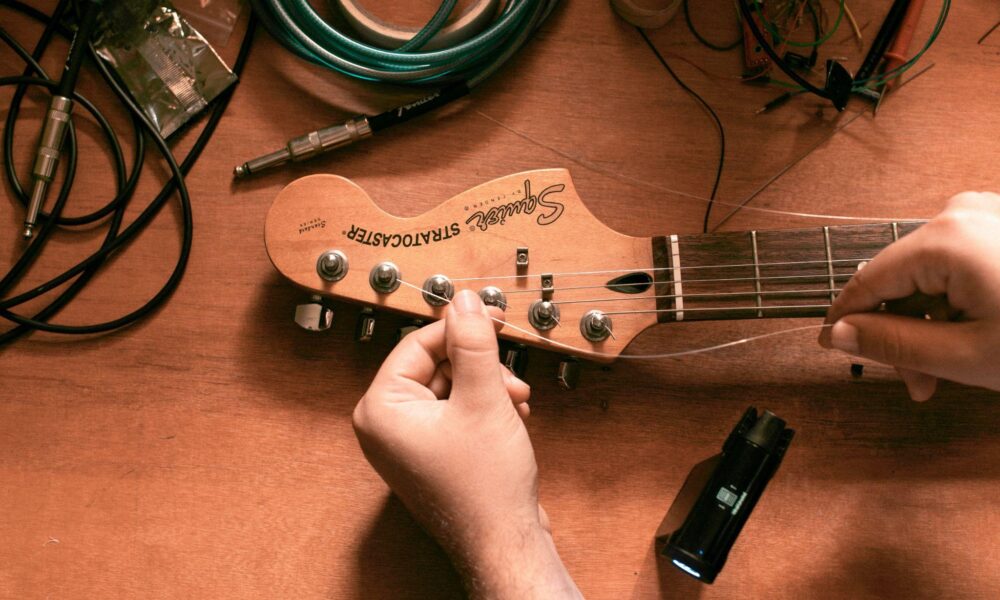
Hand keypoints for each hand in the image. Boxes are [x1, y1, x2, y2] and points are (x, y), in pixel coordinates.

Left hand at [353, 290, 581, 598]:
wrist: (503, 544)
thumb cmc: (484, 488)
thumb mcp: (483, 397)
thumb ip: (474, 342)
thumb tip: (464, 301)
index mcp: (380, 409)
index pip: (418, 343)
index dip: (460, 329)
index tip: (492, 319)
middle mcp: (385, 426)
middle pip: (435, 365)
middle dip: (480, 368)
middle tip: (509, 375)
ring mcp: (405, 444)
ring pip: (450, 388)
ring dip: (487, 388)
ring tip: (515, 403)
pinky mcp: (428, 455)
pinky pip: (453, 413)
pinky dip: (484, 408)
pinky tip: (510, 418)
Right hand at [820, 192, 999, 399]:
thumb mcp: (966, 355)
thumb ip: (892, 345)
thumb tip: (837, 335)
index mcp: (946, 238)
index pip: (867, 281)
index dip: (845, 320)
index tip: (830, 348)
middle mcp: (960, 212)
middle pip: (900, 278)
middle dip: (901, 333)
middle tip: (918, 385)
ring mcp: (987, 214)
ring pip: (928, 275)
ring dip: (928, 323)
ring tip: (949, 370)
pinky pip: (957, 264)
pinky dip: (955, 302)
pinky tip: (972, 336)